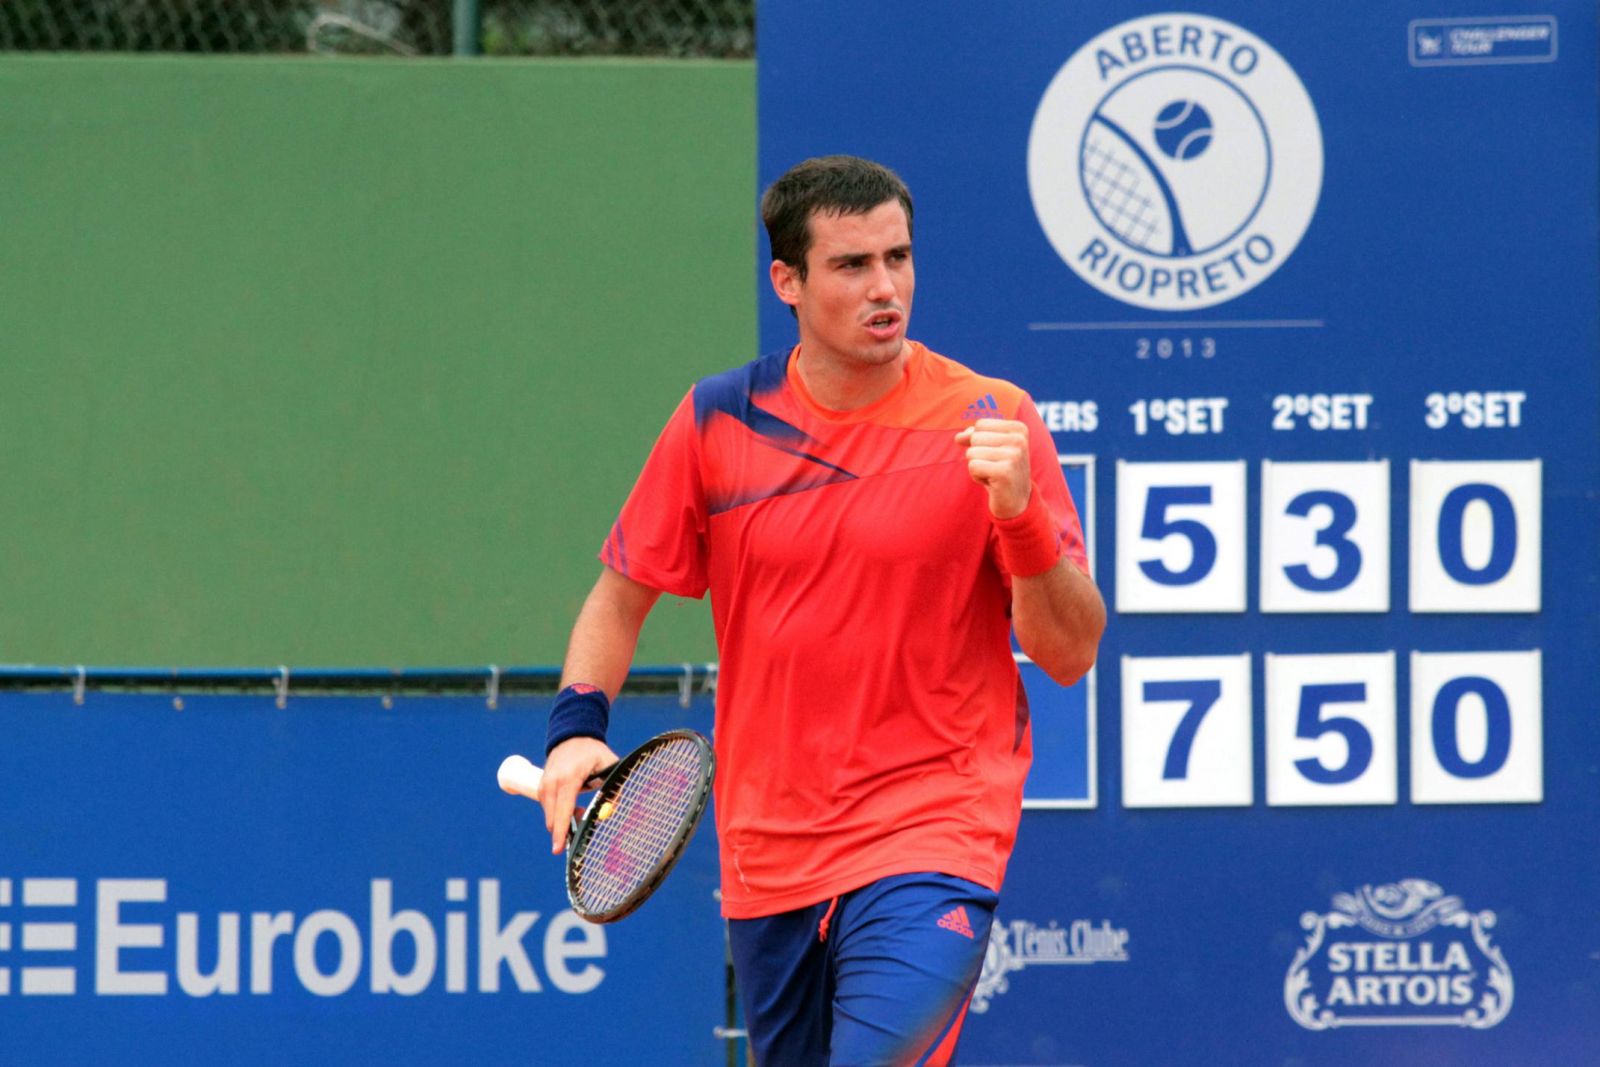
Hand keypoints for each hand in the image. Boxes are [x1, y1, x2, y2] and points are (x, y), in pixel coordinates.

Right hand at [538, 737, 617, 853]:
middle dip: (565, 828)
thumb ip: (613, 789)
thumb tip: (611, 812)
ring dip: (563, 820)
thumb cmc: (593, 752)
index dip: (561, 831)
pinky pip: (547, 808)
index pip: (563, 809)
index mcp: (569, 777)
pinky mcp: (540, 786)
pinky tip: (571, 804)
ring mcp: (543, 783)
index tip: (558, 849)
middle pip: (553, 818)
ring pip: (550, 815)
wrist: (572, 736)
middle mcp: (552, 781)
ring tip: (580, 808)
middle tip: (583, 816)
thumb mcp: (610, 765)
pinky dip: (558, 813)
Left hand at [954, 418, 1030, 519]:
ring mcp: (1014, 456)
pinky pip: (973, 466)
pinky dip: (977, 477)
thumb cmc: (1001, 471)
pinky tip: (992, 483)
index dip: (980, 442)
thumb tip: (958, 437)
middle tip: (994, 467)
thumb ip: (974, 436)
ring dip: (977, 467)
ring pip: (972, 452)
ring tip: (993, 474)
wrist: (1016, 501)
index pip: (981, 425)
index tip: (996, 455)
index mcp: (1019, 429)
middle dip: (978, 455)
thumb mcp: (990, 448)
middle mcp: (1019, 440)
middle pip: (975, 437)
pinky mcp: (1004, 472)